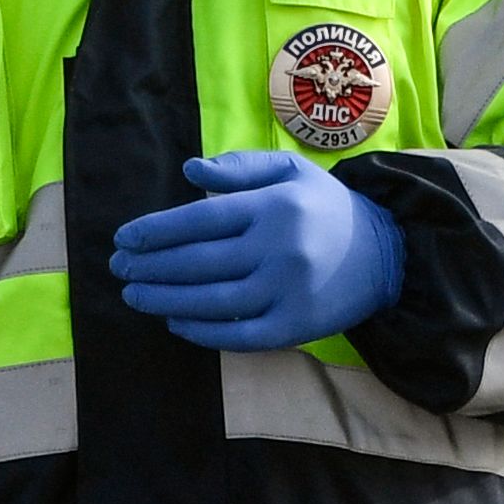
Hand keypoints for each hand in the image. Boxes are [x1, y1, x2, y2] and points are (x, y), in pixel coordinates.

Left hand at [110, 149, 406, 351]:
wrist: (386, 254)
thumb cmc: (326, 208)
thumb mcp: (291, 172)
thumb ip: (240, 168)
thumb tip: (189, 171)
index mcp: (275, 206)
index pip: (201, 218)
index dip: (156, 230)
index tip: (123, 237)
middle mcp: (279, 249)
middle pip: (198, 261)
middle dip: (149, 265)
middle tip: (118, 268)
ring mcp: (286, 292)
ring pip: (210, 301)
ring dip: (163, 299)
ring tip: (133, 294)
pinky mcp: (293, 328)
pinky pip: (236, 335)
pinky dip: (200, 331)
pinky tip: (174, 321)